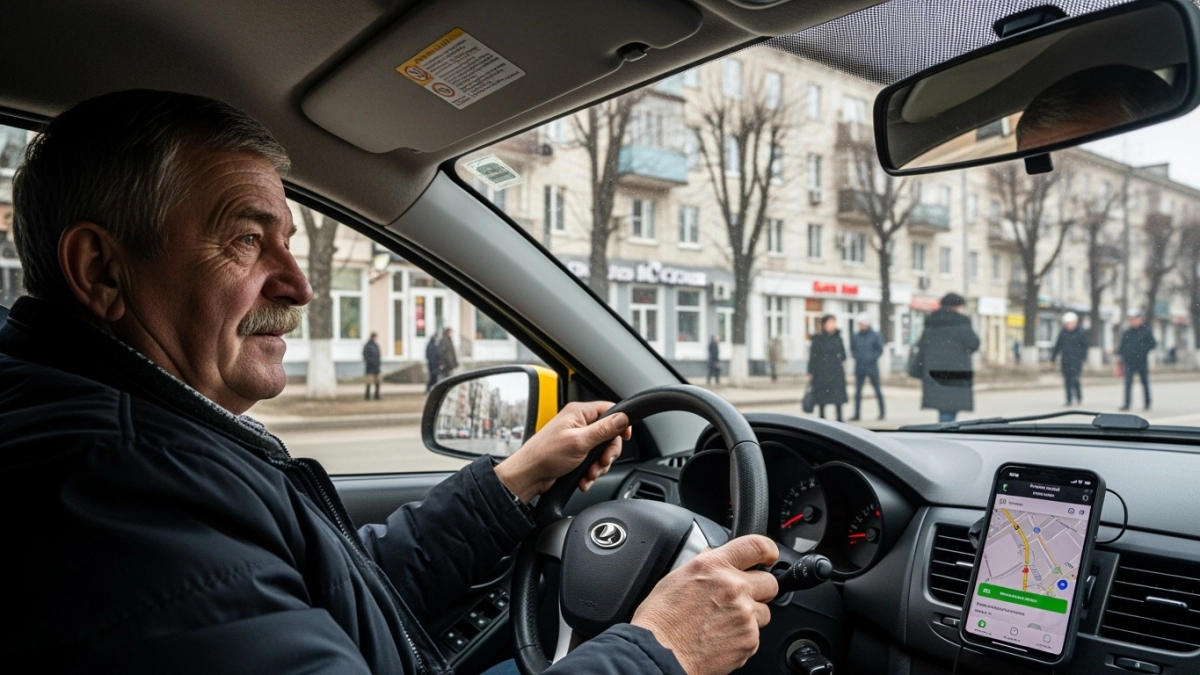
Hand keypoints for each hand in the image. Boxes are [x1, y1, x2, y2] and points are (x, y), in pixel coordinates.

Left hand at [493, 401, 630, 502]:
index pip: (610, 410)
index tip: (625, 437)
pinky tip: (583, 479)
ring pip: (601, 451)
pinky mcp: (575, 454)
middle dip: (608, 453)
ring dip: (599, 466)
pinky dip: (590, 472)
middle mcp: (578, 424)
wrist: (529, 475)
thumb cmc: (545, 455)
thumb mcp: (580, 441)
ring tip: (589, 473)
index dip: (620, 424)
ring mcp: (577, 439)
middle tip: (603, 462)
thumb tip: (623, 418)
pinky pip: (592, 462)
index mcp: (579, 413)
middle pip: (609, 434)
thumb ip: (603, 430)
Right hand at [632, 535, 778, 674]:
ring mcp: (744, 615)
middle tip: (741, 598)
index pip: (756, 546)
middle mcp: (733, 587)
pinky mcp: (749, 641)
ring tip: (723, 623)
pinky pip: (755, 636)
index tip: (769, 556)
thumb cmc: (660, 619)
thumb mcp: (677, 578)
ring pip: (764, 612)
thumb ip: (704, 565)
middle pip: (770, 582)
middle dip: (759, 590)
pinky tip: (720, 638)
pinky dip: (742, 638)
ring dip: (750, 617)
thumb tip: (714, 557)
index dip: (768, 551)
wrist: (659, 654)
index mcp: (714, 566)